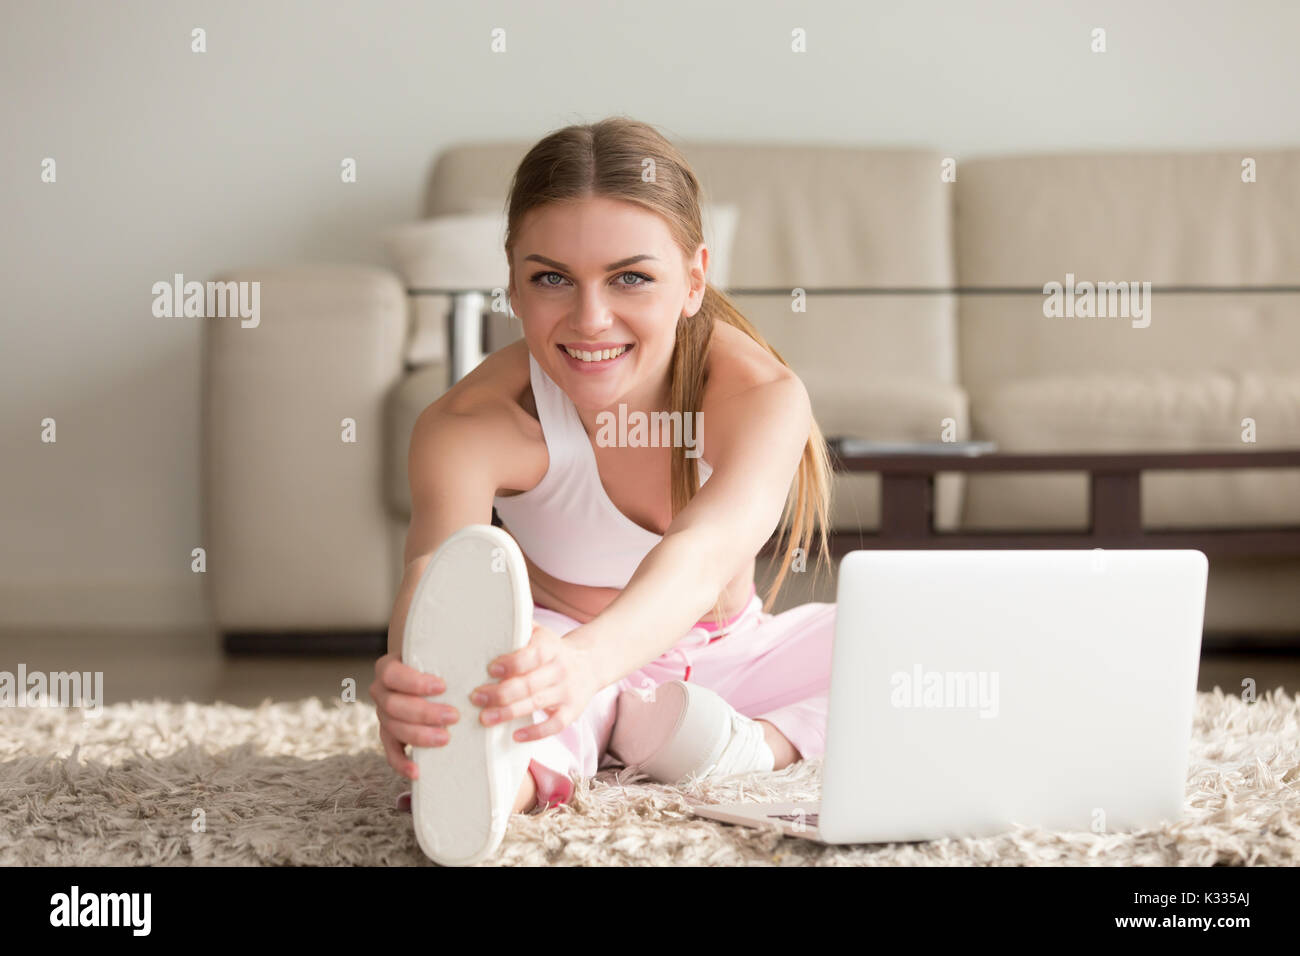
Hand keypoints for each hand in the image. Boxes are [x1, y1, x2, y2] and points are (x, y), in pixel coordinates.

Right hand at [370, 653, 460, 779]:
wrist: (426, 675)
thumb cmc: (436, 664)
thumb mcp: (439, 655)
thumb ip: (447, 656)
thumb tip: (475, 656)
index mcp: (388, 668)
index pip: (392, 674)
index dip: (414, 682)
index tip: (442, 686)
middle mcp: (381, 691)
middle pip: (393, 705)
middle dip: (424, 712)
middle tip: (453, 716)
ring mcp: (383, 715)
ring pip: (393, 728)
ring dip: (419, 736)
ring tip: (445, 739)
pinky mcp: (389, 735)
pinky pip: (391, 752)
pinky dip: (402, 763)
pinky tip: (417, 771)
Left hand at [468, 622, 600, 741]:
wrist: (590, 663)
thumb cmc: (552, 650)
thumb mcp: (540, 633)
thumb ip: (518, 629)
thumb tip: (485, 623)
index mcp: (551, 647)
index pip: (532, 655)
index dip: (511, 663)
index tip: (490, 670)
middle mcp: (560, 669)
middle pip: (529, 683)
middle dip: (500, 693)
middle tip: (476, 698)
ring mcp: (567, 691)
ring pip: (537, 704)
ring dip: (508, 712)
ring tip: (485, 718)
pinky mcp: (572, 711)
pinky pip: (555, 725)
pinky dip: (536, 732)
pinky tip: (515, 735)